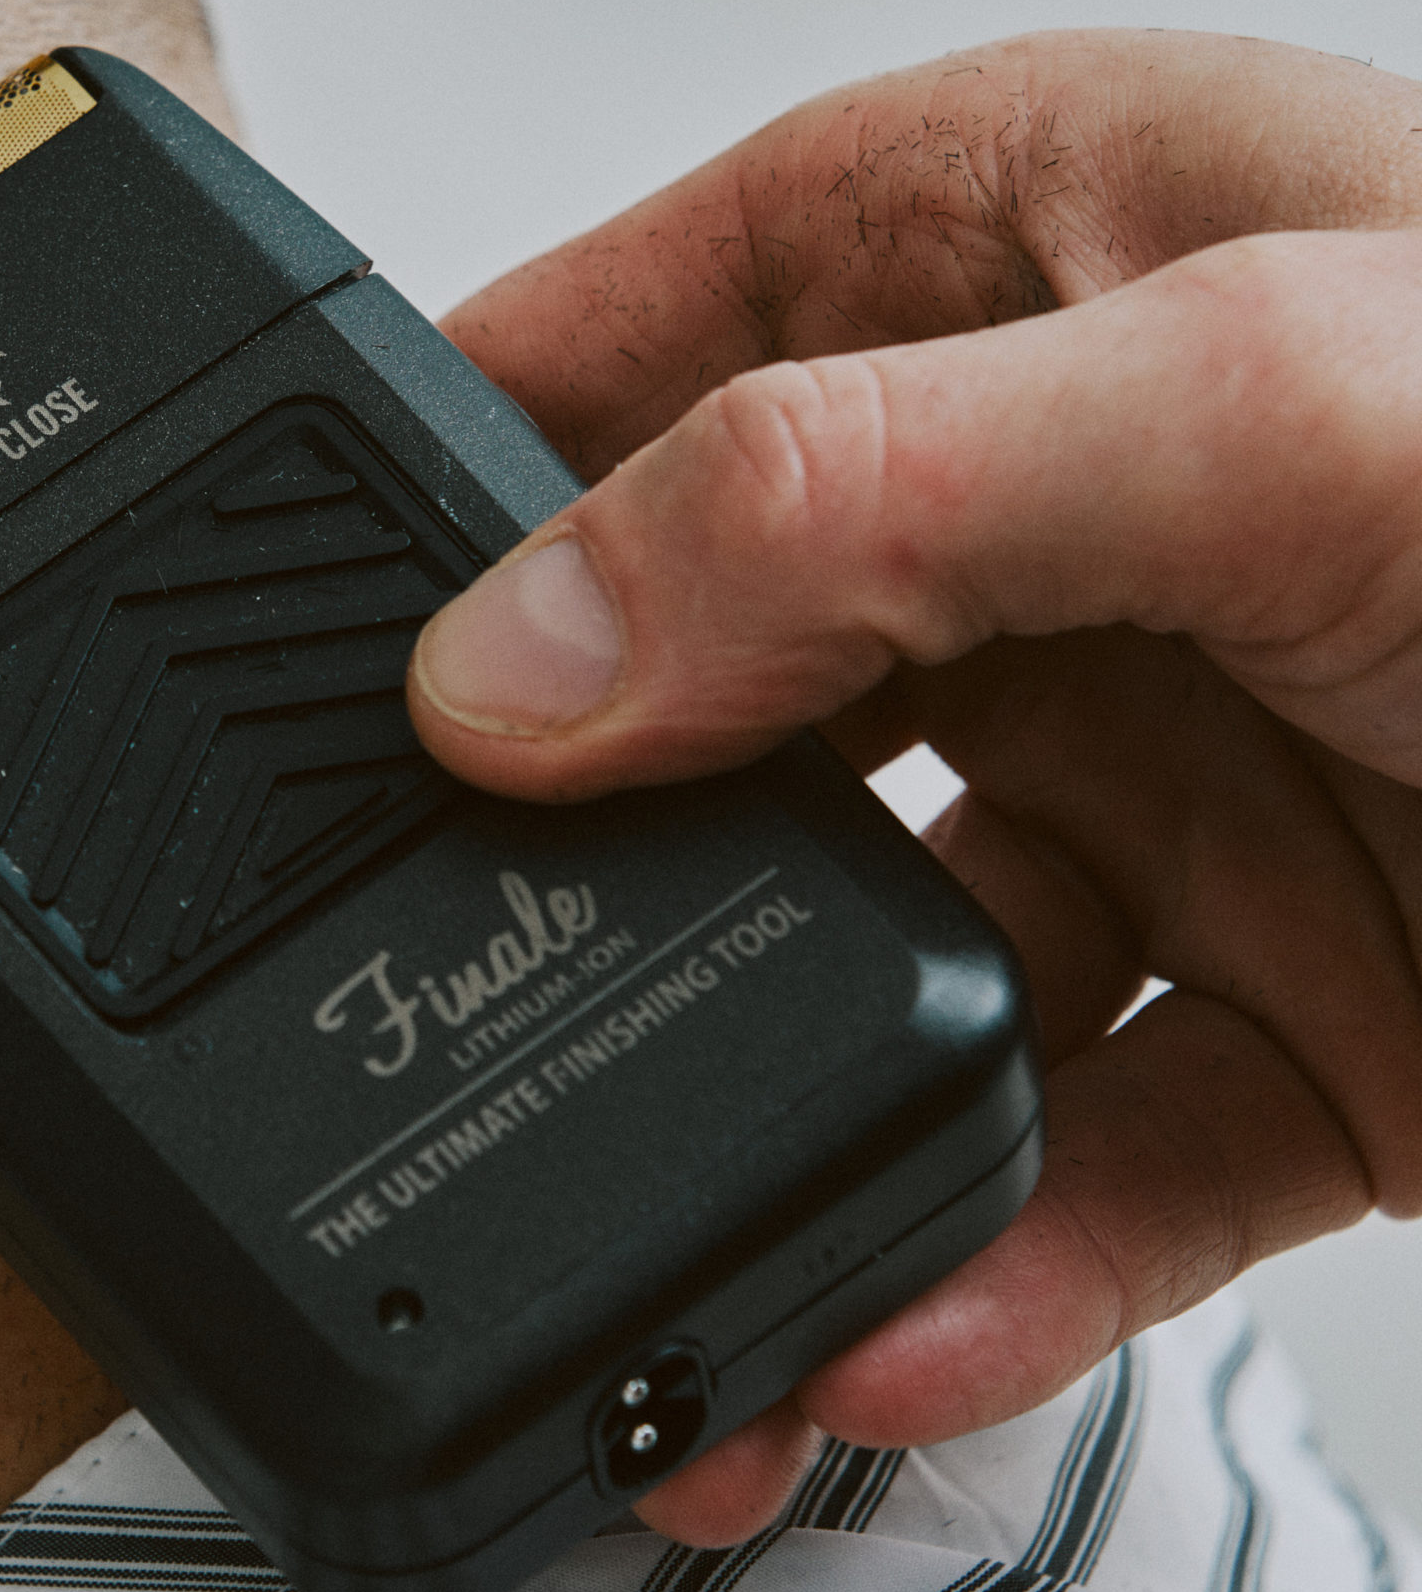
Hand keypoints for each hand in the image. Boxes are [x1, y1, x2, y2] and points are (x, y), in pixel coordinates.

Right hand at [409, 30, 1421, 1545]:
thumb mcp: (1273, 397)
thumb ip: (852, 498)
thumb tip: (518, 661)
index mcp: (1041, 266)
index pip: (647, 334)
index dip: (462, 469)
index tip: (310, 634)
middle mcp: (1069, 526)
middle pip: (715, 692)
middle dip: (570, 855)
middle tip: (421, 971)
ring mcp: (1165, 780)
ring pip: (864, 963)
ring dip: (747, 1115)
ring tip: (643, 1255)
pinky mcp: (1281, 1014)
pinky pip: (1060, 1154)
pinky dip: (964, 1257)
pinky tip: (881, 1325)